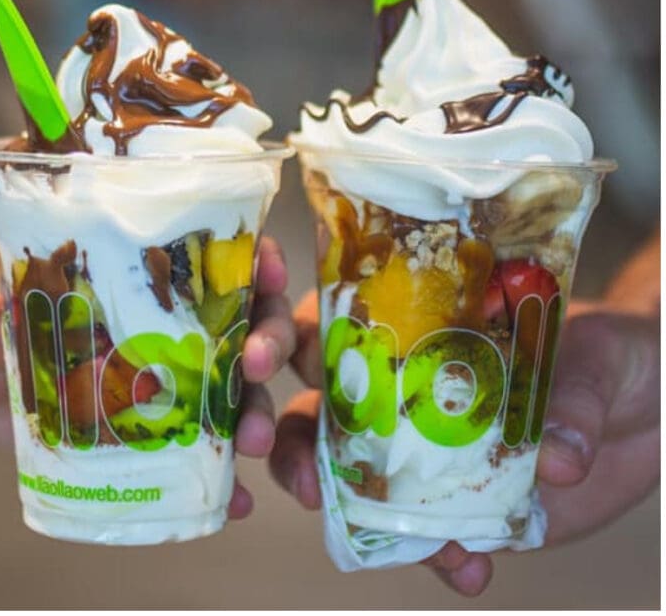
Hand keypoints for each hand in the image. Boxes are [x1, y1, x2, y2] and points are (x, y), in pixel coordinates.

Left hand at [0, 236, 295, 520]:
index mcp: (146, 283)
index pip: (221, 259)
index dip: (256, 259)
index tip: (267, 270)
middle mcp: (174, 328)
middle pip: (247, 323)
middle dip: (267, 341)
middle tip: (255, 365)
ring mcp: (173, 383)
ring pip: (239, 389)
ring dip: (256, 412)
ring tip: (251, 441)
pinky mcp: (160, 435)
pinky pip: (207, 456)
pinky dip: (227, 479)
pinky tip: (236, 500)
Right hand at [269, 291, 659, 594]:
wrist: (655, 405)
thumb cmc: (612, 348)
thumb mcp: (595, 352)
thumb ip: (572, 394)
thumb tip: (557, 456)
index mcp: (414, 327)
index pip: (331, 324)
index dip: (284, 338)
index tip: (265, 361)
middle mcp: (405, 390)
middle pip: (317, 412)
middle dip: (292, 445)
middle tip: (306, 480)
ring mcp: (428, 452)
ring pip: (358, 481)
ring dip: (354, 514)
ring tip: (389, 540)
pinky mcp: (465, 503)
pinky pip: (430, 535)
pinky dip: (440, 556)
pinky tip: (468, 568)